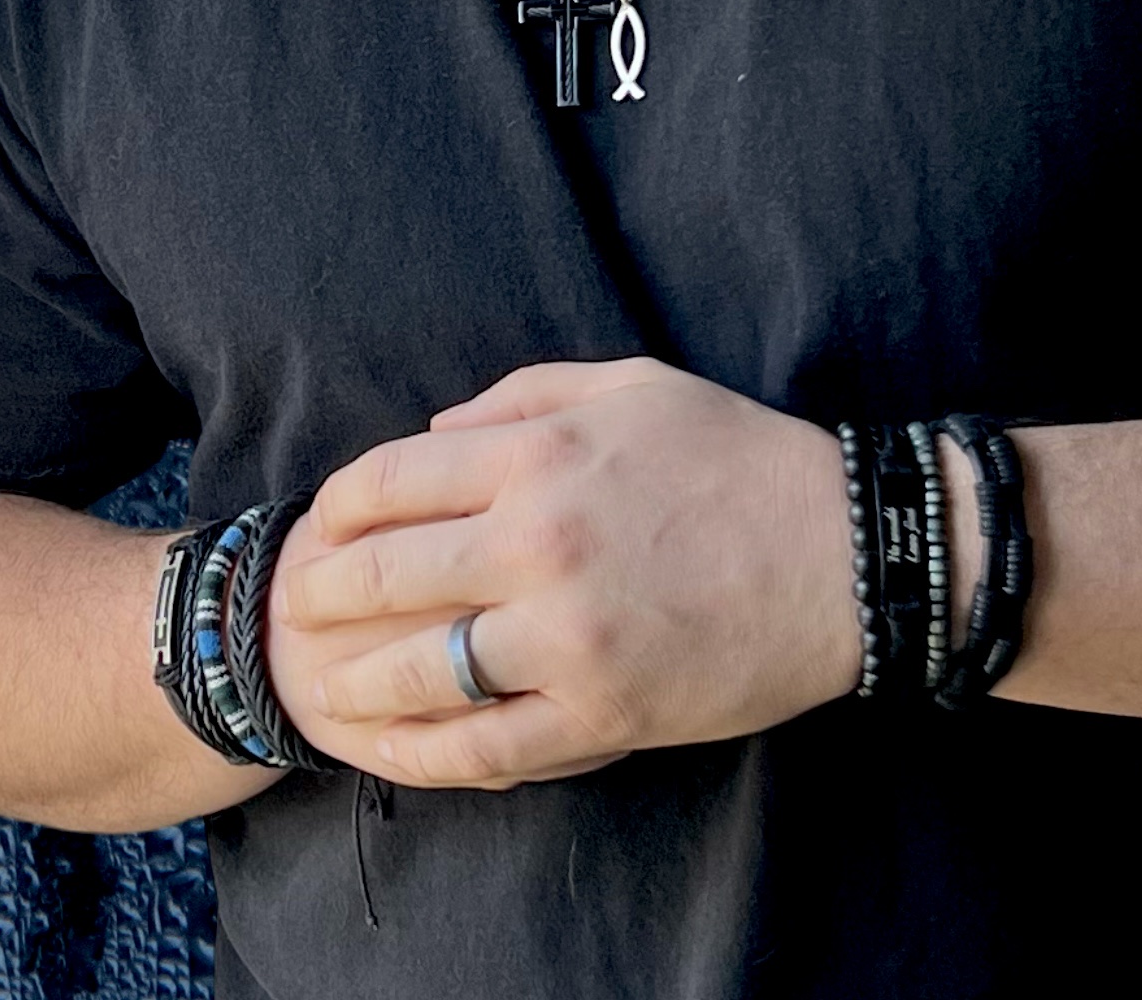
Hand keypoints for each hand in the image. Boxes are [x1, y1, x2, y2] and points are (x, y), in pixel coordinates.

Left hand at [263, 357, 863, 789]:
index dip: (336, 507)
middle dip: (322, 593)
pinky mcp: (603, 712)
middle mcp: (538, 542)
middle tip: (295, 609)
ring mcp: (568, 635)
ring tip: (323, 685)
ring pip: (420, 668)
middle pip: (386, 572)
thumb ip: (519, 396)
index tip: (317, 527)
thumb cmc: (736, 457)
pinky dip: (424, 756)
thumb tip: (433, 434)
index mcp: (538, 454)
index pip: (392, 481)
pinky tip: (389, 752)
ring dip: (354, 680)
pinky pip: (487, 747)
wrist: (847, 554)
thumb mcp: (629, 385)